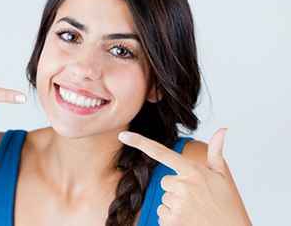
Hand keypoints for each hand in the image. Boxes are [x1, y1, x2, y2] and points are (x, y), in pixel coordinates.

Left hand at [118, 129, 248, 225]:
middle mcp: (183, 184)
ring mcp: (177, 202)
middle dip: (176, 189)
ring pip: (163, 199)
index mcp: (192, 170)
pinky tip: (188, 220)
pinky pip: (161, 214)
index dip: (139, 142)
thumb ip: (216, 151)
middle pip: (164, 182)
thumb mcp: (220, 176)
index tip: (123, 135)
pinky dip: (171, 218)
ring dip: (174, 205)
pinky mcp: (172, 219)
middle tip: (195, 199)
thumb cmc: (224, 204)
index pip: (160, 152)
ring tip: (194, 211)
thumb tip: (223, 129)